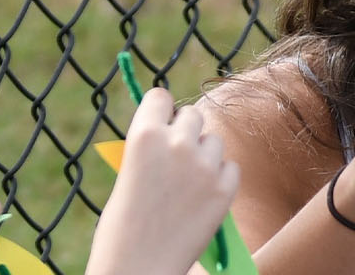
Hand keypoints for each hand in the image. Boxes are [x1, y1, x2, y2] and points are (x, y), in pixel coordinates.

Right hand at [86, 88, 239, 274]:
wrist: (140, 267)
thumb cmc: (123, 226)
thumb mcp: (128, 173)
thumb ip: (149, 149)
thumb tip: (170, 131)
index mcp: (144, 135)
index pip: (161, 97)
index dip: (161, 110)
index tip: (161, 121)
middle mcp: (177, 143)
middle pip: (193, 115)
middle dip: (186, 131)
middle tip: (177, 155)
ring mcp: (205, 166)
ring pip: (214, 141)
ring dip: (205, 154)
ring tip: (189, 182)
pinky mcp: (224, 189)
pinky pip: (231, 167)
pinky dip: (220, 178)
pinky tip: (203, 197)